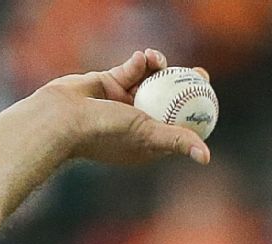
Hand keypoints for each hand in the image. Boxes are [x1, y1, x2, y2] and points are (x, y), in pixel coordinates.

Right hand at [39, 49, 211, 165]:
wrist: (62, 117)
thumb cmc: (105, 132)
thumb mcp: (148, 134)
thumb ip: (177, 141)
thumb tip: (206, 158)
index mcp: (148, 141)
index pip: (179, 124)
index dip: (195, 110)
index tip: (208, 96)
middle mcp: (136, 123)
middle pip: (168, 101)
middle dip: (184, 86)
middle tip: (198, 73)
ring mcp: (122, 104)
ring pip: (149, 83)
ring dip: (157, 69)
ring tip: (158, 59)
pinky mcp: (108, 84)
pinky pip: (129, 71)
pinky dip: (137, 64)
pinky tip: (141, 57)